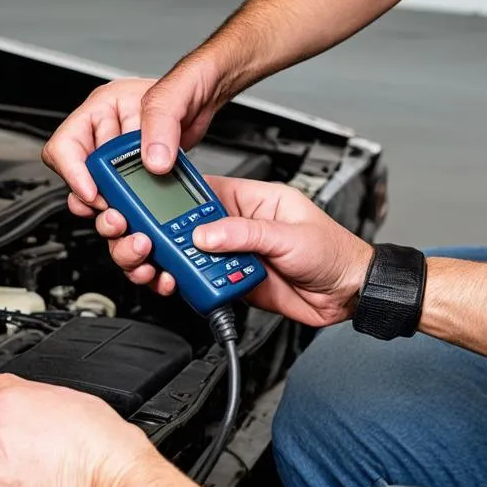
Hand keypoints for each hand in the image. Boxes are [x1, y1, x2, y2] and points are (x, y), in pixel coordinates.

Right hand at [41, 57, 226, 214]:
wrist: (209, 95)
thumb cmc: (189, 83)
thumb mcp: (175, 95)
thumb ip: (162, 123)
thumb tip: (152, 160)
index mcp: (101, 110)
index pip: (65, 145)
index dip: (73, 172)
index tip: (94, 192)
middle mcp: (104, 135)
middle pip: (78, 176)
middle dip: (94, 198)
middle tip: (117, 212)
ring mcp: (119, 156)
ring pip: (98, 193)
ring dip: (111, 209)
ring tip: (130, 217)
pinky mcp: (136, 174)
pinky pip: (123, 198)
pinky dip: (132, 210)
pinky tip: (145, 213)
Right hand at [99, 177, 373, 326]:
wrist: (347, 295)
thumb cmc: (333, 252)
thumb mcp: (290, 236)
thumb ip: (244, 234)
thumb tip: (204, 234)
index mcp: (248, 199)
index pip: (198, 191)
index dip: (167, 196)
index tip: (143, 204)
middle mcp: (234, 226)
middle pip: (179, 226)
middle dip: (153, 234)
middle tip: (140, 242)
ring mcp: (230, 255)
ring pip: (182, 256)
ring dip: (162, 262)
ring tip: (153, 267)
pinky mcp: (230, 282)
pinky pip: (197, 282)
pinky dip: (181, 285)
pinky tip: (174, 284)